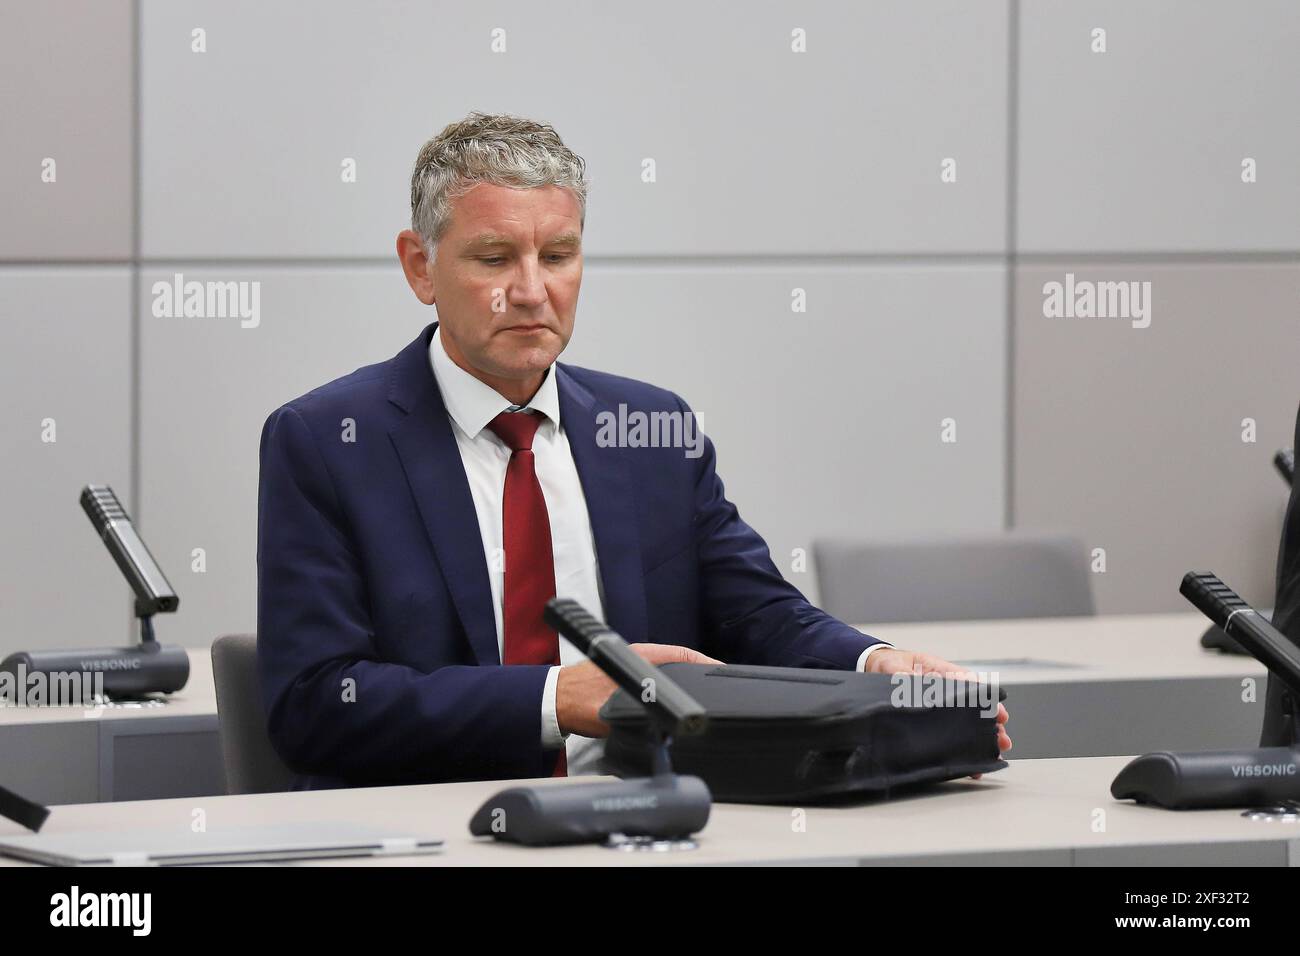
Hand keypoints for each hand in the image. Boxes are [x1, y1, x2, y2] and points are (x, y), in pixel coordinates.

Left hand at [555, 643, 721, 737]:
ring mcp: (635, 665)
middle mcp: (640, 657)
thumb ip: (633, 715)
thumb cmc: (577, 701)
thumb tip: (659, 722)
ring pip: (671, 669)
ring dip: (688, 678)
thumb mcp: (610, 711)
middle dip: (703, 672)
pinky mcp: (629, 677)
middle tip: (723, 686)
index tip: (723, 673)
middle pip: (682, 661)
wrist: (554, 701)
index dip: (706, 664)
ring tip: (707, 693)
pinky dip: (674, 685)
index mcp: (639, 657)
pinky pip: (660, 678)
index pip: (683, 656)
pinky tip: (678, 698)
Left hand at [866, 647, 1011, 769]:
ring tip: (993, 755)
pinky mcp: (932, 721)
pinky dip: (960, 749)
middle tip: (1003, 741)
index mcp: (942, 672)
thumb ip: (900, 673)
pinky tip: (970, 763)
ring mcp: (941, 707)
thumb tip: (905, 681)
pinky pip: (950, 734)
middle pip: (974, 708)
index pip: (970, 686)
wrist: (877, 669)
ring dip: (980, 739)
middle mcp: (947, 691)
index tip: (998, 713)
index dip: (986, 700)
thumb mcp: (893, 666)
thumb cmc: (890, 665)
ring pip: (966, 724)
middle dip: (990, 725)